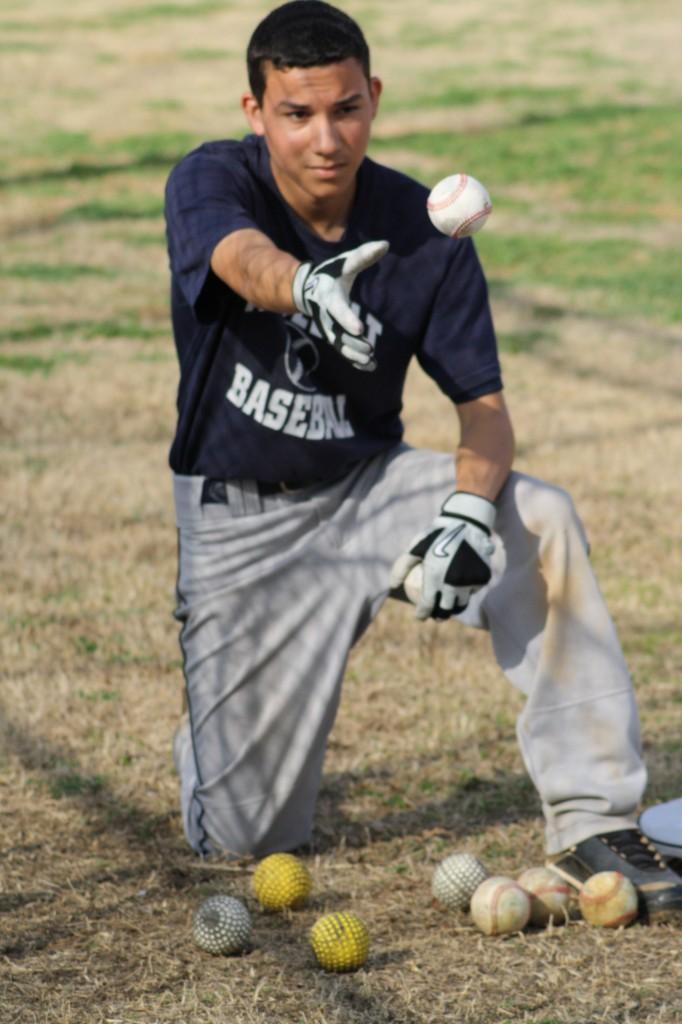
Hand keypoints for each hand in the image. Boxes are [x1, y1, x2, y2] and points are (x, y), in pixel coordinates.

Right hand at [292, 240, 388, 370]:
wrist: (308, 289)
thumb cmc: (330, 273)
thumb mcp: (345, 262)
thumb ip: (364, 255)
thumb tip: (385, 244)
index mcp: (329, 298)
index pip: (338, 310)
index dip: (347, 319)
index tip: (359, 329)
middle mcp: (327, 316)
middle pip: (338, 333)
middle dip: (352, 343)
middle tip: (368, 349)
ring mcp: (329, 328)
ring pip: (340, 346)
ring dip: (354, 355)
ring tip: (370, 361)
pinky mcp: (334, 336)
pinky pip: (343, 351)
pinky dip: (355, 360)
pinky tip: (370, 367)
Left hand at [390, 492, 495, 619]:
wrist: (466, 522)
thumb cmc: (436, 535)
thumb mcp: (416, 547)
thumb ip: (401, 567)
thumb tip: (392, 586)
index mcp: (435, 576)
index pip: (427, 604)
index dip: (422, 613)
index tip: (419, 616)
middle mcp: (454, 582)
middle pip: (447, 609)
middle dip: (440, 616)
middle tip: (436, 615)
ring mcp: (470, 581)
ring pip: (462, 603)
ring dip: (454, 608)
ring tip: (448, 608)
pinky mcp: (482, 578)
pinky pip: (473, 591)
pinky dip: (467, 593)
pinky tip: (460, 593)